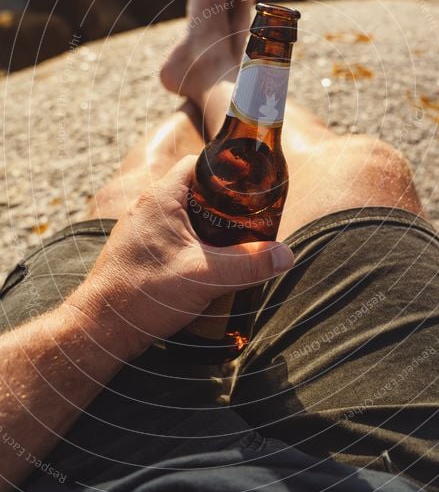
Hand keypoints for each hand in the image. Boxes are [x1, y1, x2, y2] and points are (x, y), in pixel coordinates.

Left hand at [65, 156, 293, 359]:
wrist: (100, 328)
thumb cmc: (144, 295)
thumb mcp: (206, 277)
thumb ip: (249, 264)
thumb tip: (286, 255)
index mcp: (162, 197)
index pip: (199, 164)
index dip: (228, 171)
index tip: (251, 188)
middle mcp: (147, 206)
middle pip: (195, 189)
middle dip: (224, 203)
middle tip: (250, 219)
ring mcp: (139, 228)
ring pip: (184, 213)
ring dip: (208, 225)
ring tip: (235, 242)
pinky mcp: (138, 249)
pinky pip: (172, 233)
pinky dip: (192, 241)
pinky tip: (208, 263)